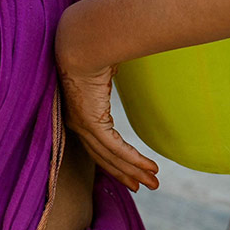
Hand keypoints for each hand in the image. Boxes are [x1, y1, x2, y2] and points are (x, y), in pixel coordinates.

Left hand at [56, 34, 159, 191]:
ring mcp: (82, 124)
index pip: (96, 146)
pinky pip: (115, 147)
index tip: (130, 174)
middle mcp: (77, 124)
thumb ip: (108, 77)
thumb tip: (118, 67)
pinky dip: (133, 159)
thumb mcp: (102, 69)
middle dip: (125, 174)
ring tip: (152, 183)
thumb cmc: (90, 49)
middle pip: (103, 158)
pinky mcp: (91, 121)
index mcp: (79, 113)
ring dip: (133, 171)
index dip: (114, 162)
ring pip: (111, 157)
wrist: (80, 42)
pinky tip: (148, 168)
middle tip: (143, 187)